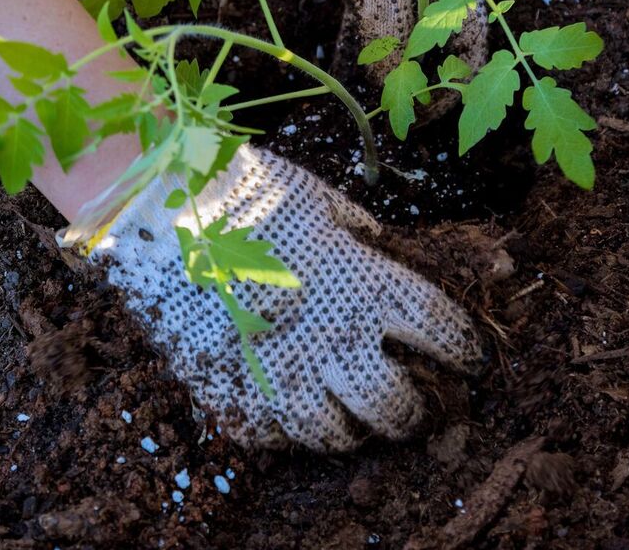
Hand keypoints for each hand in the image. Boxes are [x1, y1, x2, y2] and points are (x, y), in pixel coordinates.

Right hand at [91, 145, 481, 450]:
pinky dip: (290, 429)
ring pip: (337, 436)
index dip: (463, 348)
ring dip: (355, 429)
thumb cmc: (244, 191)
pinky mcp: (233, 396)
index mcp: (365, 285)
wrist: (160, 213)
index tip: (469, 357)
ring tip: (356, 417)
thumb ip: (358, 233)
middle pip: (395, 404)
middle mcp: (332, 340)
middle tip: (415, 404)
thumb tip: (381, 248)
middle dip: (414, 411)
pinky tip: (292, 408)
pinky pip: (276, 438)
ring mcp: (281, 377)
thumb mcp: (318, 198)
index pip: (439, 329)